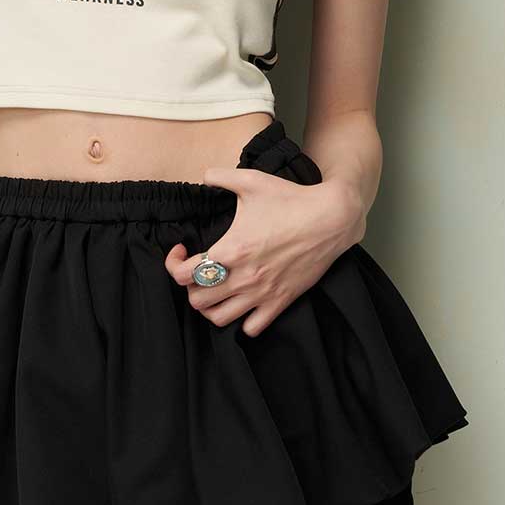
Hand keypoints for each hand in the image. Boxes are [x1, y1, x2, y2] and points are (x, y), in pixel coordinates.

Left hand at [163, 163, 363, 336]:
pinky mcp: (281, 301)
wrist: (331, 218)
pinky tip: (243, 301)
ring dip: (211, 306)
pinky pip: (252, 328)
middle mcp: (244, 277)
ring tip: (214, 289)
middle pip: (197, 301)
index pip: (183, 275)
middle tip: (197, 271)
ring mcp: (263, 293)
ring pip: (219, 319)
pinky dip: (242, 320)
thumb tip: (203, 176)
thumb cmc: (291, 199)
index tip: (181, 252)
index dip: (173, 264)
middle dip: (190, 286)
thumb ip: (219, 176)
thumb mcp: (251, 180)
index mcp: (231, 249)